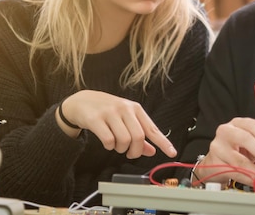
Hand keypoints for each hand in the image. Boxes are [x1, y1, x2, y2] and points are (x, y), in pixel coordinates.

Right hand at [58, 90, 176, 158]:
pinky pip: (108, 140)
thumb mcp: (125, 119)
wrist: (82, 101)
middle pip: (138, 137)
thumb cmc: (107, 111)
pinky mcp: (96, 119)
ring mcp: (110, 113)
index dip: (163, 142)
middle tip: (129, 153)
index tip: (172, 152)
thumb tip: (151, 150)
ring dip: (120, 149)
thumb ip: (139, 134)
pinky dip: (109, 147)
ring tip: (116, 145)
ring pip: (124, 140)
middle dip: (135, 151)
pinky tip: (107, 143)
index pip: (152, 128)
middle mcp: (124, 109)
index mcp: (135, 109)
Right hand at [195, 117, 254, 185]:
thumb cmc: (234, 149)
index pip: (252, 125)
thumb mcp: (246, 141)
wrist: (214, 160)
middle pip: (245, 139)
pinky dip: (248, 179)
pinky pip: (234, 173)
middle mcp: (225, 132)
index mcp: (236, 123)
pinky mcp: (215, 163)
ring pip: (240, 160)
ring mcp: (218, 147)